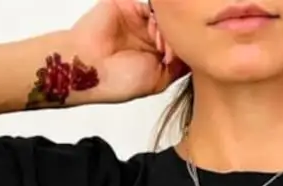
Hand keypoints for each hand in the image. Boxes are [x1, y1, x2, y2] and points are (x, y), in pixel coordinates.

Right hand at [67, 0, 187, 104]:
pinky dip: (157, 16)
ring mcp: (138, 21)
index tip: (179, 61)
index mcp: (154, 57)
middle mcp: (147, 38)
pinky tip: (153, 32)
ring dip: (166, 30)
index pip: (180, 46)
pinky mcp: (128, 6)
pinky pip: (151, 5)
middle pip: (174, 30)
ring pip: (165, 18)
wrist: (89, 68)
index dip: (185, 50)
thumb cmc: (117, 81)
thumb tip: (193, 58)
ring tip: (158, 45)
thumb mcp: (157, 81)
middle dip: (176, 40)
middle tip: (168, 53)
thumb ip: (177, 67)